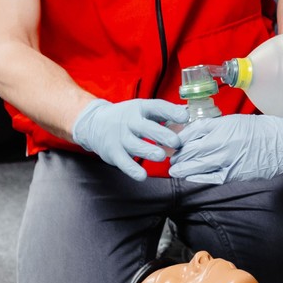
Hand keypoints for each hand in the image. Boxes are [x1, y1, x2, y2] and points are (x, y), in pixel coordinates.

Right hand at [72, 98, 187, 180]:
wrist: (94, 123)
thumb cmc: (128, 118)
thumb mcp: (143, 110)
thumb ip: (165, 114)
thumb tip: (188, 114)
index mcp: (140, 108)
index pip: (157, 107)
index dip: (171, 112)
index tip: (184, 117)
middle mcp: (129, 121)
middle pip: (146, 127)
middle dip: (162, 135)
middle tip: (176, 142)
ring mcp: (120, 138)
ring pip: (135, 145)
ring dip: (149, 151)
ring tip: (161, 156)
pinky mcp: (113, 153)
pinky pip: (124, 163)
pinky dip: (133, 170)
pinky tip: (142, 175)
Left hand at [168, 112, 282, 184]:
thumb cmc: (262, 129)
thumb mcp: (235, 121)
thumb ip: (216, 127)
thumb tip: (198, 132)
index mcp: (221, 126)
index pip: (191, 133)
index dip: (179, 139)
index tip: (173, 142)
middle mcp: (220, 142)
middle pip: (190, 150)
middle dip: (178, 155)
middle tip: (171, 158)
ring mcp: (226, 159)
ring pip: (196, 166)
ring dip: (183, 169)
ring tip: (175, 170)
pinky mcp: (233, 174)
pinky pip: (209, 178)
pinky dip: (197, 178)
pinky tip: (190, 178)